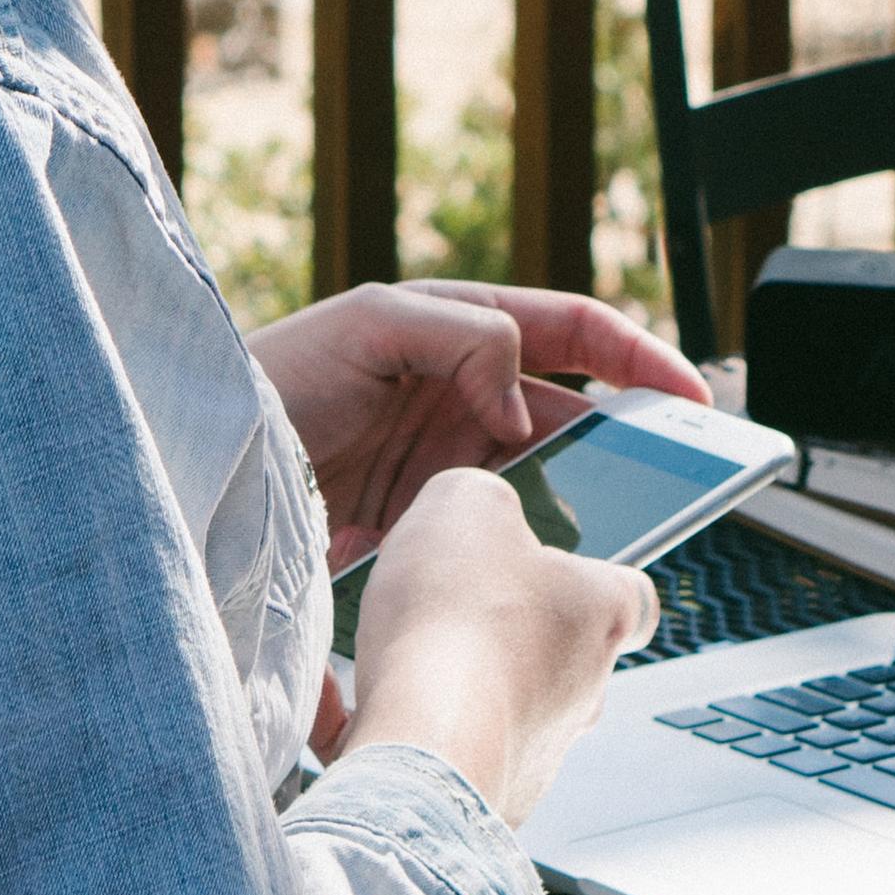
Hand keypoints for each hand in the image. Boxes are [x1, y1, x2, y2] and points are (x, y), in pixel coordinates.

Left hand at [248, 278, 710, 559]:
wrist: (204, 465)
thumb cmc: (272, 377)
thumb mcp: (371, 324)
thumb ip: (465, 338)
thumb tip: (524, 405)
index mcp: (460, 329)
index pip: (574, 332)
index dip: (640, 358)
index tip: (690, 395)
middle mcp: (462, 392)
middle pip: (573, 415)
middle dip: (630, 444)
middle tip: (681, 480)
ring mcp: (445, 460)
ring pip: (545, 480)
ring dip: (587, 503)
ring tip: (628, 531)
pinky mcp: (422, 521)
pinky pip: (500, 532)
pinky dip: (532, 547)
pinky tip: (551, 569)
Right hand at [333, 465, 660, 824]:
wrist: (422, 744)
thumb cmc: (457, 623)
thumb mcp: (463, 504)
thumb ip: (478, 496)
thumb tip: (474, 509)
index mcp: (601, 614)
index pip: (630, 594)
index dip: (585, 576)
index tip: (541, 567)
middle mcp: (585, 690)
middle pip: (557, 650)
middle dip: (501, 629)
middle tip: (440, 608)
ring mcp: (541, 751)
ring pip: (503, 705)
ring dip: (456, 683)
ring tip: (395, 659)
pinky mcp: (489, 796)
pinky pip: (450, 755)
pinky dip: (410, 730)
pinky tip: (360, 704)